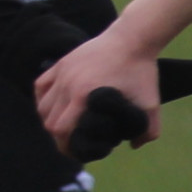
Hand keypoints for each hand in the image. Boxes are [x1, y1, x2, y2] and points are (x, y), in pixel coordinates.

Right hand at [37, 28, 161, 159]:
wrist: (132, 39)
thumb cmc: (141, 71)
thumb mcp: (150, 103)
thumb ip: (148, 130)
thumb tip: (134, 146)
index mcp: (84, 97)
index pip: (61, 129)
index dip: (65, 146)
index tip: (75, 152)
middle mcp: (67, 86)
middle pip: (49, 121)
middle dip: (58, 137)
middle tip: (71, 143)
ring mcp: (61, 73)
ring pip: (42, 106)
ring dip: (50, 120)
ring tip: (63, 126)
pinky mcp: (60, 64)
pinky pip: (40, 87)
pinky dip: (42, 100)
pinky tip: (52, 106)